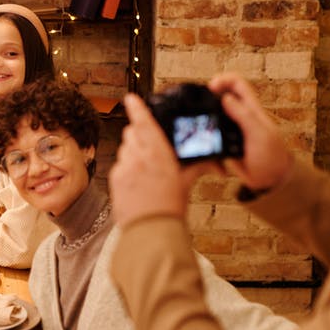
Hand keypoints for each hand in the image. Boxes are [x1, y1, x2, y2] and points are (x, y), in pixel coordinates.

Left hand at [109, 94, 216, 227]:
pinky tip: (136, 182)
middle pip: (132, 133)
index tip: (131, 98)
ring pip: (125, 149)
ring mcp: (124, 167)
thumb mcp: (185, 183)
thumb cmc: (170, 207)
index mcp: (158, 153)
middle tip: (148, 146)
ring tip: (144, 169)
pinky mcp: (115, 179)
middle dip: (138, 135)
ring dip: (132, 152)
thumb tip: (215, 164)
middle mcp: (139, 156)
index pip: (144, 123)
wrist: (151, 230)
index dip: (137, 108)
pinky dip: (126, 168)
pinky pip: (119, 165)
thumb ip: (196, 168)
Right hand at [208, 73, 292, 190]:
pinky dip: (205, 131)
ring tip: (195, 119)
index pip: (237, 83)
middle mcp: (239, 115)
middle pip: (221, 95)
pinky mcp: (224, 141)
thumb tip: (225, 97)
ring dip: (204, 113)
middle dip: (207, 95)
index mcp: (251, 108)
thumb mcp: (259, 134)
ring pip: (213, 114)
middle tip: (197, 104)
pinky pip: (211, 132)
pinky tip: (199, 136)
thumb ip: (243, 116)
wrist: (270, 179)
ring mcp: (231, 128)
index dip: (223, 79)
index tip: (211, 87)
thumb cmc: (271, 155)